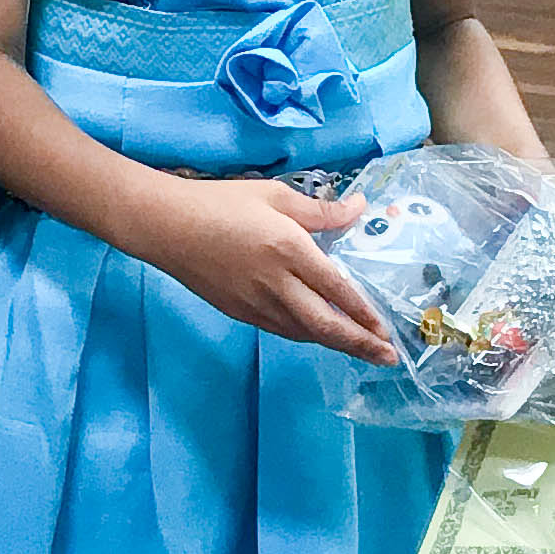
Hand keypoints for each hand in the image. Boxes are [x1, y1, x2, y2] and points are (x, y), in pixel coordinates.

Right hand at [139, 175, 392, 362]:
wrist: (166, 226)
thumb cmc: (219, 203)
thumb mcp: (274, 196)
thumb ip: (321, 210)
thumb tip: (359, 209)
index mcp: (289, 250)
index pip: (338, 290)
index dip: (365, 314)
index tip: (387, 329)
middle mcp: (276, 284)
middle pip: (326, 325)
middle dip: (360, 345)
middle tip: (388, 357)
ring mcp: (256, 304)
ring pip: (305, 333)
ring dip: (336, 343)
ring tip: (361, 349)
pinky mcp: (240, 312)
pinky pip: (282, 329)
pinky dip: (308, 335)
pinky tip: (320, 332)